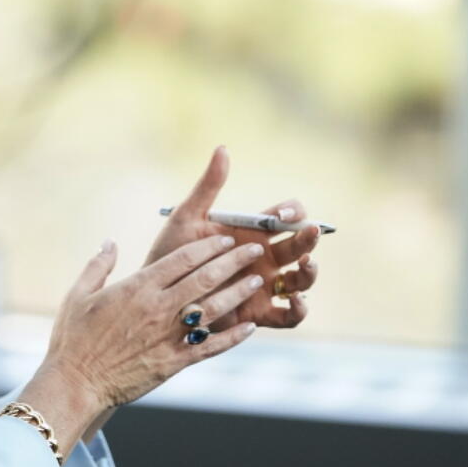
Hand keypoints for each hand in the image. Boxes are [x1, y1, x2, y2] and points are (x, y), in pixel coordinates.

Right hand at [37, 235, 265, 411]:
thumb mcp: (78, 294)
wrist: (75, 383)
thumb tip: (110, 242)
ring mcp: (169, 336)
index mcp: (138, 287)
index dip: (209, 246)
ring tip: (258, 280)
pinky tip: (250, 327)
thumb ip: (98, 265)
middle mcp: (159, 308)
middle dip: (234, 261)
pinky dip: (233, 337)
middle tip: (255, 249)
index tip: (226, 237)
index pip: (183, 258)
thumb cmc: (73, 338)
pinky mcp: (174, 362)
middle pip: (206, 278)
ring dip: (239, 293)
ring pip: (214, 309)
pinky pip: (210, 347)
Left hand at [142, 146, 320, 331]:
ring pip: (301, 280)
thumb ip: (208, 186)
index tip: (282, 213)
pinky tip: (296, 300)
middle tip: (310, 232)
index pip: (287, 216)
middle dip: (309, 238)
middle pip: (300, 245)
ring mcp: (265, 287)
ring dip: (310, 272)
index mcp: (253, 232)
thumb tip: (222, 149)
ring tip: (307, 265)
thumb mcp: (187, 217)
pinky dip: (300, 310)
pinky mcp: (259, 314)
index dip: (292, 211)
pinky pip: (289, 317)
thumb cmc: (171, 252)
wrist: (157, 293)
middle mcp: (265, 259)